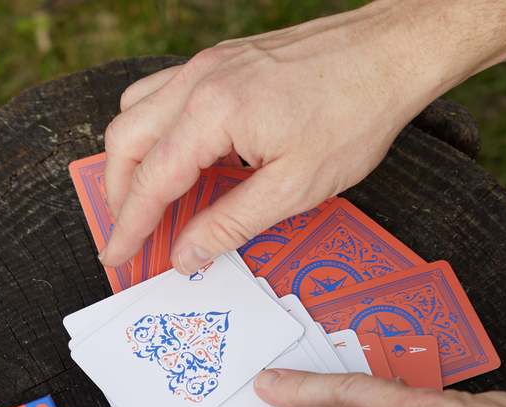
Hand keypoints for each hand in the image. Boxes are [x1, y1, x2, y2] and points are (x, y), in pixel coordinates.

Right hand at [99, 1, 471, 273]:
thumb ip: (230, 224)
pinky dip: (157, 130)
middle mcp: (199, 80)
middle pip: (125, 140)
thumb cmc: (355, 112)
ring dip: (132, 158)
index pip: (150, 180)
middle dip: (117, 193)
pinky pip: (165, 94)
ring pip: (136, 110)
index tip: (116, 255)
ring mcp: (208, 64)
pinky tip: (182, 158)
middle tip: (129, 234)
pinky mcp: (223, 60)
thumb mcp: (295, 189)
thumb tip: (187, 253)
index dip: (128, 225)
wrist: (390, 53)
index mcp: (212, 113)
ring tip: (147, 201)